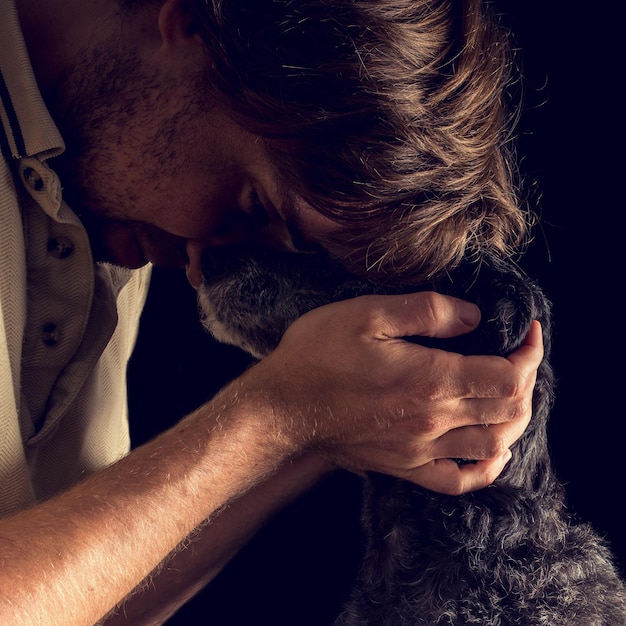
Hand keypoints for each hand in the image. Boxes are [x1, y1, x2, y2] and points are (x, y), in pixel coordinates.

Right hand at [237, 291, 542, 495]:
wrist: (281, 408)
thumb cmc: (318, 355)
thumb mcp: (367, 313)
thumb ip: (427, 311)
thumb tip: (474, 316)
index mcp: (431, 380)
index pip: (508, 376)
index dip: (529, 352)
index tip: (527, 330)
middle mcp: (434, 420)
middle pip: (509, 410)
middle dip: (525, 379)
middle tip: (516, 354)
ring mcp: (420, 449)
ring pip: (494, 445)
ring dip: (513, 419)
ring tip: (507, 393)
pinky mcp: (404, 466)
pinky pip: (459, 480)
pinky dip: (486, 467)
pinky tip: (490, 450)